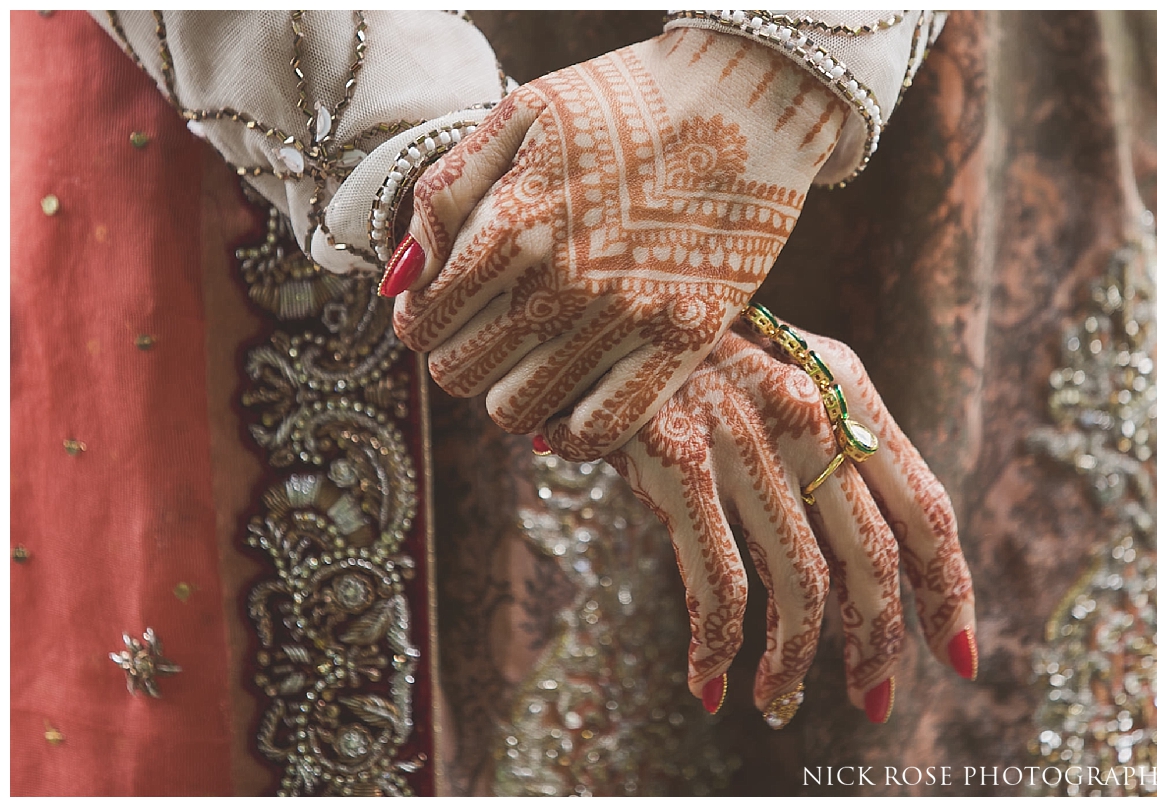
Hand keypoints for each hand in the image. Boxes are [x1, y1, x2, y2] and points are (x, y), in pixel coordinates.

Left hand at [390, 28, 848, 460]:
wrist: (747, 98)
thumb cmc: (624, 100)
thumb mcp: (518, 116)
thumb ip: (444, 195)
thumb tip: (396, 281)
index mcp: (511, 224)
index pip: (420, 324)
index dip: (422, 318)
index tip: (447, 304)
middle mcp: (560, 284)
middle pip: (458, 374)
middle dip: (461, 351)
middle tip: (494, 323)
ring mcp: (623, 323)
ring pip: (514, 413)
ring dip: (509, 388)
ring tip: (536, 352)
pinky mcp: (680, 347)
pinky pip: (597, 434)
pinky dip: (569, 430)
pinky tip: (574, 391)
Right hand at [604, 317, 976, 726]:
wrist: (597, 291)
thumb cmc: (689, 353)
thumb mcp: (775, 376)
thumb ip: (825, 449)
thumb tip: (859, 572)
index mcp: (844, 385)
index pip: (927, 505)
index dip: (949, 590)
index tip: (957, 656)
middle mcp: (807, 408)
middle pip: (875, 557)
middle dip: (878, 645)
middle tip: (871, 699)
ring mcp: (742, 433)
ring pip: (803, 583)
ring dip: (794, 663)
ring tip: (775, 700)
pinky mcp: (675, 459)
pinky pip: (717, 585)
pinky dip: (719, 648)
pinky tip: (709, 681)